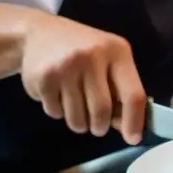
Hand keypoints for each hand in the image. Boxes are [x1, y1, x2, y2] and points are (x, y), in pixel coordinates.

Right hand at [20, 13, 145, 143]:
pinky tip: (56, 94)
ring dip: (79, 123)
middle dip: (100, 126)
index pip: (133, 95)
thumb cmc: (82, 49)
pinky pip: (55, 112)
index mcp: (117, 51)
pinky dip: (58, 112)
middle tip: (97, 126)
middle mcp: (93, 56)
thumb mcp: (108, 59)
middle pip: (102, 111)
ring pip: (77, 117)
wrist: (38, 32)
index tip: (132, 139)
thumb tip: (127, 126)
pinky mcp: (43, 78)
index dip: (134, 121)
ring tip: (76, 109)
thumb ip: (120, 89)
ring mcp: (66, 67)